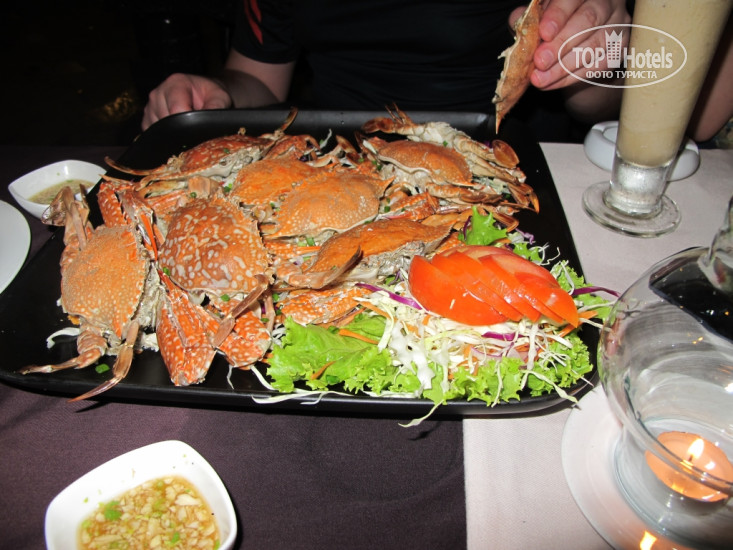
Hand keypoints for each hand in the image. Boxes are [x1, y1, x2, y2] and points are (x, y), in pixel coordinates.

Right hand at [141, 73, 232, 129]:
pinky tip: (177, 129)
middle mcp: (158, 93)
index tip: (199, 126)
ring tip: (187, 124)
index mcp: (175, 83)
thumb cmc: (211, 95)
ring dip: (174, 133)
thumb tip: (210, 122)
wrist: (203, 94)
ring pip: (159, 131)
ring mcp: (150, 106)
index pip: (176, 110)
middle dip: (183, 129)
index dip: (189, 123)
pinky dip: (165, 137)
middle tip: (195, 124)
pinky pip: (153, 134)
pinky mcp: (147, 118)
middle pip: (167, 123)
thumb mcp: (220, 97)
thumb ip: (217, 107)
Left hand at [509, 0, 630, 89]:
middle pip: (589, 19)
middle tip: (540, 62)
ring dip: (564, 66)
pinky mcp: (619, 48)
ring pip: (595, 45)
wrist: (576, 46)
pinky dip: (572, 77)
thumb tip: (518, 21)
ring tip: (540, 79)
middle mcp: (607, 2)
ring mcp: (618, 24)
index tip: (543, 33)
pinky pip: (598, 66)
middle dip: (561, 43)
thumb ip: (529, 17)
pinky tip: (552, 83)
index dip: (558, 15)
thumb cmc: (555, 26)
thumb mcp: (539, 17)